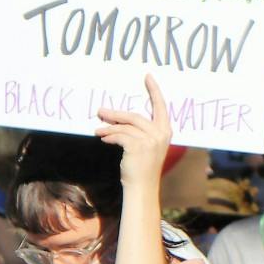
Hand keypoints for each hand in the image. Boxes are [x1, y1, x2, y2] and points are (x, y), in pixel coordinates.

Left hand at [94, 74, 173, 190]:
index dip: (154, 91)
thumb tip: (117, 120)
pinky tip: (103, 138)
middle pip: (135, 116)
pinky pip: (119, 136)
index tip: (148, 77)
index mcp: (165, 131)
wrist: (142, 186)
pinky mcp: (138, 146)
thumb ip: (139, 132)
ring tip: (98, 129)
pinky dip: (109, 136)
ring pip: (125, 126)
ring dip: (109, 127)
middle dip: (116, 113)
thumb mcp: (147, 146)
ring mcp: (151, 140)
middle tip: (100, 110)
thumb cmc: (143, 167)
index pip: (160, 106)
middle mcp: (160, 133)